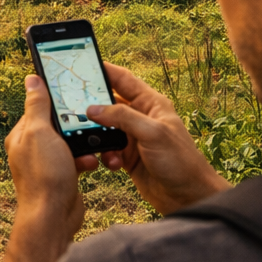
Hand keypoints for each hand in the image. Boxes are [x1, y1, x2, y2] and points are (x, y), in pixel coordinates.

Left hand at [5, 75, 90, 237]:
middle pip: (57, 125)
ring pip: (70, 143)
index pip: (38, 108)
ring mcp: (47, 163)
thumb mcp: (40, 133)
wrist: (53, 216)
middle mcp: (31, 148)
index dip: (55, 100)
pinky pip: (77, 160)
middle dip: (73, 124)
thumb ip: (37, 106)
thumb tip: (31, 80)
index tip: (73, 93)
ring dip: (82, 144)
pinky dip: (85, 160)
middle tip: (87, 121)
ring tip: (88, 147)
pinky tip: (90, 164)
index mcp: (21, 135)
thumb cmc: (44, 174)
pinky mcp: (62, 176)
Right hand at [88, 63, 229, 214]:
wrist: (189, 196)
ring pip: (105, 128)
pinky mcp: (128, 156)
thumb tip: (94, 109)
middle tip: (73, 106)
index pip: (123, 79)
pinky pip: (107, 149)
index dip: (104, 70)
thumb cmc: (180, 161)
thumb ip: (122, 117)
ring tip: (95, 141)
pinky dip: (105, 155)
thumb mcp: (152, 133)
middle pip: (109, 103)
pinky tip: (113, 163)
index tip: (82, 65)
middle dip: (93, 106)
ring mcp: (133, 137)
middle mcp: (141, 117)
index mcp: (151, 104)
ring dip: (98, 135)